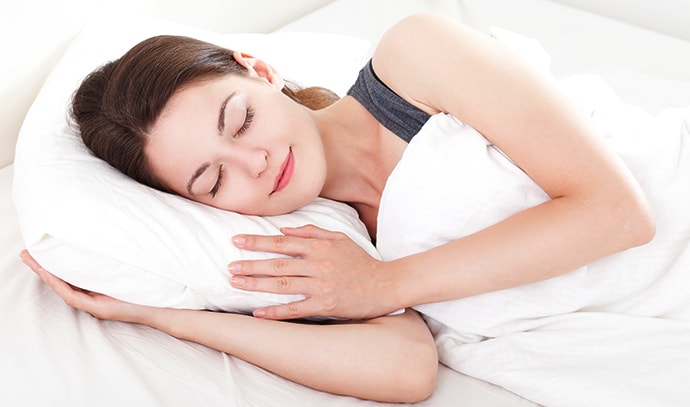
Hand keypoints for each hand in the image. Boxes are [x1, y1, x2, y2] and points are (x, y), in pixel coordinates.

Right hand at [20, 249, 152, 323]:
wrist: (164, 306)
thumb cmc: (151, 285)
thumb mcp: (130, 268)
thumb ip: (117, 258)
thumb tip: (112, 236)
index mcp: (98, 286)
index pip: (71, 274)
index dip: (54, 263)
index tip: (41, 248)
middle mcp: (93, 296)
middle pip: (62, 280)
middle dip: (43, 267)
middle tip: (27, 252)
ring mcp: (95, 303)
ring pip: (63, 288)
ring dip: (46, 275)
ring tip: (32, 260)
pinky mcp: (99, 308)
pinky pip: (74, 296)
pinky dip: (61, 285)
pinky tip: (51, 275)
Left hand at [229, 224, 399, 319]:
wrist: (386, 285)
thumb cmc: (361, 262)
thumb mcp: (339, 238)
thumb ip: (312, 232)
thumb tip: (284, 231)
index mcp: (320, 247)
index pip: (282, 243)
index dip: (258, 241)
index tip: (237, 240)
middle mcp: (319, 265)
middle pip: (279, 263)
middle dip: (251, 263)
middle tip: (229, 265)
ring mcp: (322, 286)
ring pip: (283, 284)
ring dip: (257, 283)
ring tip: (235, 283)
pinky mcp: (326, 306)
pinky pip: (296, 309)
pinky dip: (276, 311)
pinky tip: (258, 312)